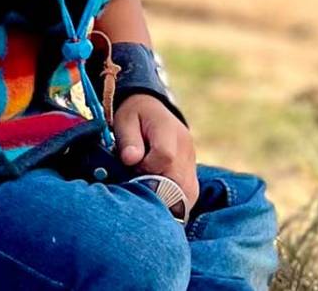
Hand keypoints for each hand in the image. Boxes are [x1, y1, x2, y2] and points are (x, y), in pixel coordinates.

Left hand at [112, 94, 197, 212]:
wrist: (151, 113)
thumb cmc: (134, 118)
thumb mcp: (125, 120)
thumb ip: (128, 139)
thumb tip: (131, 159)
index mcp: (169, 130)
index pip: (165, 156)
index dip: (145, 167)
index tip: (130, 166)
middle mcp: (186, 149)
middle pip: (178, 181)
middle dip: (155, 190)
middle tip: (135, 187)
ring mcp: (192, 165)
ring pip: (187, 194)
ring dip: (165, 200)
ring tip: (145, 195)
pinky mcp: (192, 178)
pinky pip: (188, 198)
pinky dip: (172, 204)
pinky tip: (156, 200)